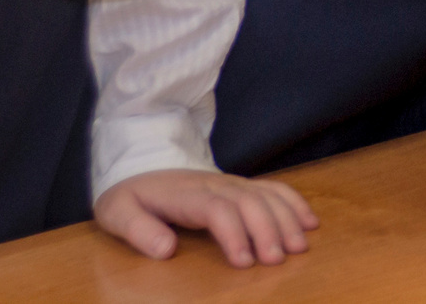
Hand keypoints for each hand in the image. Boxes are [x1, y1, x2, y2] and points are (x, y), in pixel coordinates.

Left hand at [94, 168, 316, 266]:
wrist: (139, 162)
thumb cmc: (129, 194)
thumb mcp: (117, 213)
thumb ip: (139, 230)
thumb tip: (166, 250)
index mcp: (186, 195)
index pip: (218, 210)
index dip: (234, 235)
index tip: (244, 263)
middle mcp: (216, 185)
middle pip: (250, 203)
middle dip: (268, 230)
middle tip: (279, 260)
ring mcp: (231, 183)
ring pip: (266, 196)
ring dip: (286, 219)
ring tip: (299, 247)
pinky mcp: (240, 185)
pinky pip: (273, 188)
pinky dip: (294, 203)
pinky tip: (309, 221)